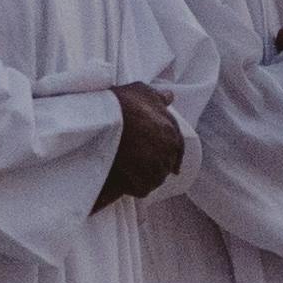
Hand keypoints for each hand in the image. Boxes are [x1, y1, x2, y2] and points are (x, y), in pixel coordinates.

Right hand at [98, 81, 185, 207]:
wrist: (104, 122)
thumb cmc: (122, 104)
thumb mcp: (141, 92)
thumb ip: (157, 97)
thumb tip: (170, 96)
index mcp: (172, 131)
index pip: (178, 147)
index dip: (172, 153)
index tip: (172, 164)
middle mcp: (169, 151)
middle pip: (166, 163)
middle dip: (156, 163)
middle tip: (140, 164)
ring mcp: (157, 169)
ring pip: (155, 178)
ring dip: (146, 176)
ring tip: (130, 173)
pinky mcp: (143, 183)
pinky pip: (142, 189)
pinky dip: (135, 187)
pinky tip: (125, 182)